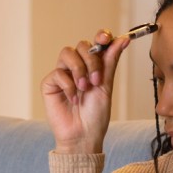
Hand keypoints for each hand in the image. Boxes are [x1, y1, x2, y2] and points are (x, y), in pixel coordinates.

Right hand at [40, 29, 129, 154]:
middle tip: (97, 80)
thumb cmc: (95, 115)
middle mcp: (77, 68)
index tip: (106, 38)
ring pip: (67, 53)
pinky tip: (73, 99)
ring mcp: (63, 74)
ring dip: (79, 70)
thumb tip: (123, 39)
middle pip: (81, 46)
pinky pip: (58, 73)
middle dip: (91, 60)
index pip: (95, 43)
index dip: (100, 36)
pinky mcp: (50, 84)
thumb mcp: (106, 86)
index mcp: (93, 67)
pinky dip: (68, 86)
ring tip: (84, 88)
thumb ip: (110, 62)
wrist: (83, 136)